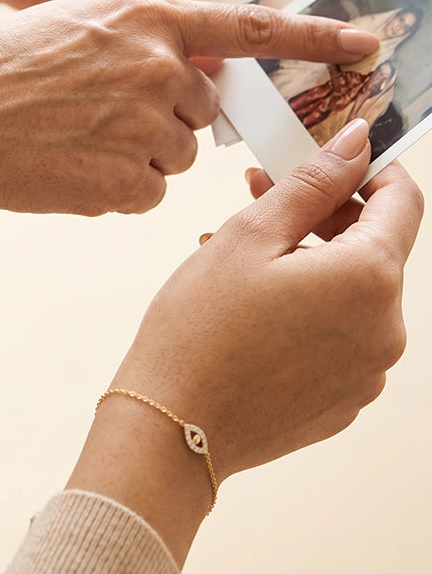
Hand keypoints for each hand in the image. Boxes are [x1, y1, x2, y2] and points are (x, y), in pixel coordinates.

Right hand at [0, 0, 379, 216]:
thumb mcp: (79, 23)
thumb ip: (144, 39)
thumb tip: (188, 74)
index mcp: (148, 18)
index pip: (251, 29)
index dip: (313, 38)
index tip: (366, 45)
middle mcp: (159, 69)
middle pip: (203, 108)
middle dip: (166, 114)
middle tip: (102, 113)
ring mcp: (145, 127)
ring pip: (175, 154)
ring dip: (139, 153)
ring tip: (76, 140)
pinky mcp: (127, 184)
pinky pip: (147, 191)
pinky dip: (117, 186)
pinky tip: (71, 169)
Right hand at [67, 118, 422, 563]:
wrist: (171, 430)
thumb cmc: (199, 330)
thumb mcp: (251, 234)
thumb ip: (313, 182)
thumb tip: (357, 143)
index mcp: (369, 280)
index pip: (402, 201)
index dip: (369, 169)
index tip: (331, 158)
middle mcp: (385, 330)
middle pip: (374, 247)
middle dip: (324, 212)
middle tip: (262, 193)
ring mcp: (367, 372)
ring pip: (351, 290)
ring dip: (309, 258)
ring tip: (241, 251)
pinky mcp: (343, 399)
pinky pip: (338, 333)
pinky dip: (307, 305)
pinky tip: (252, 302)